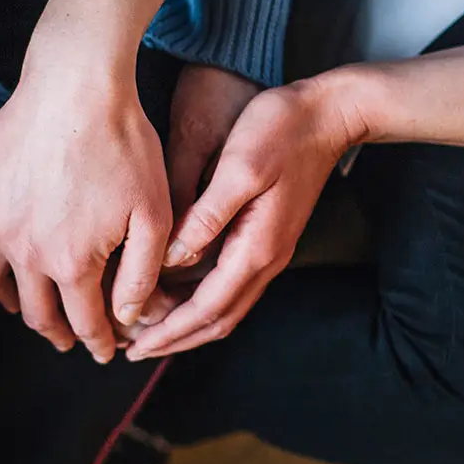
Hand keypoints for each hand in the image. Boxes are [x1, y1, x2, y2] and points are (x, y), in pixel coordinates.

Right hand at [0, 45, 169, 362]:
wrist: (76, 85)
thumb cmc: (124, 144)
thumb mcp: (153, 213)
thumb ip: (141, 274)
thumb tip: (128, 319)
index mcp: (71, 264)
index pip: (84, 322)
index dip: (97, 342)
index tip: (103, 352)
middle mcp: (23, 253)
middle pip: (36, 314)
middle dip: (58, 333)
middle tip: (69, 338)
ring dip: (14, 302)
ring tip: (28, 303)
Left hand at [125, 75, 362, 360]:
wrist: (329, 114)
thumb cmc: (281, 131)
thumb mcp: (239, 168)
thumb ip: (206, 216)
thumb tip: (174, 258)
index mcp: (255, 248)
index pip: (206, 309)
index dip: (169, 332)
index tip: (135, 347)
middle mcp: (265, 260)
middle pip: (217, 320)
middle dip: (175, 339)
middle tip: (134, 349)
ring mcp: (269, 251)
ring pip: (225, 307)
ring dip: (187, 324)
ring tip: (148, 329)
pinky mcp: (267, 238)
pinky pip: (231, 285)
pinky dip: (201, 301)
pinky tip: (177, 293)